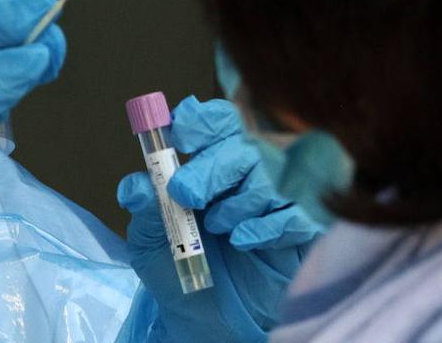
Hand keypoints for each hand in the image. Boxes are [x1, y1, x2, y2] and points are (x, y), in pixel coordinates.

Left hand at [118, 97, 321, 342]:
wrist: (205, 320)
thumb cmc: (178, 267)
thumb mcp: (149, 239)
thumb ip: (144, 206)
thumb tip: (136, 186)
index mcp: (211, 162)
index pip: (217, 121)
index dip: (202, 121)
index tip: (181, 133)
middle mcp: (249, 173)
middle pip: (245, 143)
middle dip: (213, 165)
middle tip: (186, 193)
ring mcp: (281, 198)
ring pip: (271, 176)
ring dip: (238, 201)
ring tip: (216, 227)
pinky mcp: (306, 228)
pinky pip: (299, 213)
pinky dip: (268, 225)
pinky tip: (244, 240)